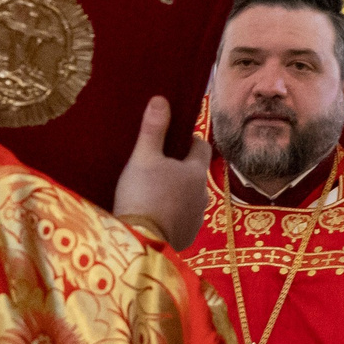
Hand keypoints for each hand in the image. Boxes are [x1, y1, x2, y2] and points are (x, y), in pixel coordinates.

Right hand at [113, 95, 213, 249]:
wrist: (140, 243)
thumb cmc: (142, 195)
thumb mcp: (143, 157)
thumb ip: (153, 129)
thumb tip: (161, 100)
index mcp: (196, 172)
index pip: (202, 147)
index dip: (188, 140)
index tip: (172, 139)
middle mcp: (203, 195)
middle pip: (195, 173)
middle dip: (181, 167)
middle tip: (157, 165)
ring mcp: (197, 219)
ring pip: (190, 197)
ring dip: (177, 192)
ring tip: (153, 191)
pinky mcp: (186, 237)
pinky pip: (183, 219)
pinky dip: (173, 214)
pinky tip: (154, 214)